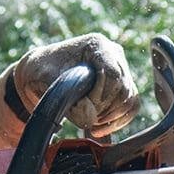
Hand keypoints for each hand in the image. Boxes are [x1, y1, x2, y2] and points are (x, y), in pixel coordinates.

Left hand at [11, 33, 138, 137]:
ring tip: (88, 122)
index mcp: (96, 45)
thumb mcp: (44, 80)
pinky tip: (98, 129)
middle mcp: (114, 53)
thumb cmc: (42, 71)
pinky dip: (117, 122)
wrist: (43, 73)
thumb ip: (65, 97)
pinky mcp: (123, 85)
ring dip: (110, 117)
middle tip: (84, 118)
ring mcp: (121, 68)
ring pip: (130, 100)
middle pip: (124, 89)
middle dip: (103, 109)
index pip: (113, 74)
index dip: (100, 97)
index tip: (83, 107)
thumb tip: (88, 119)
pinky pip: (131, 107)